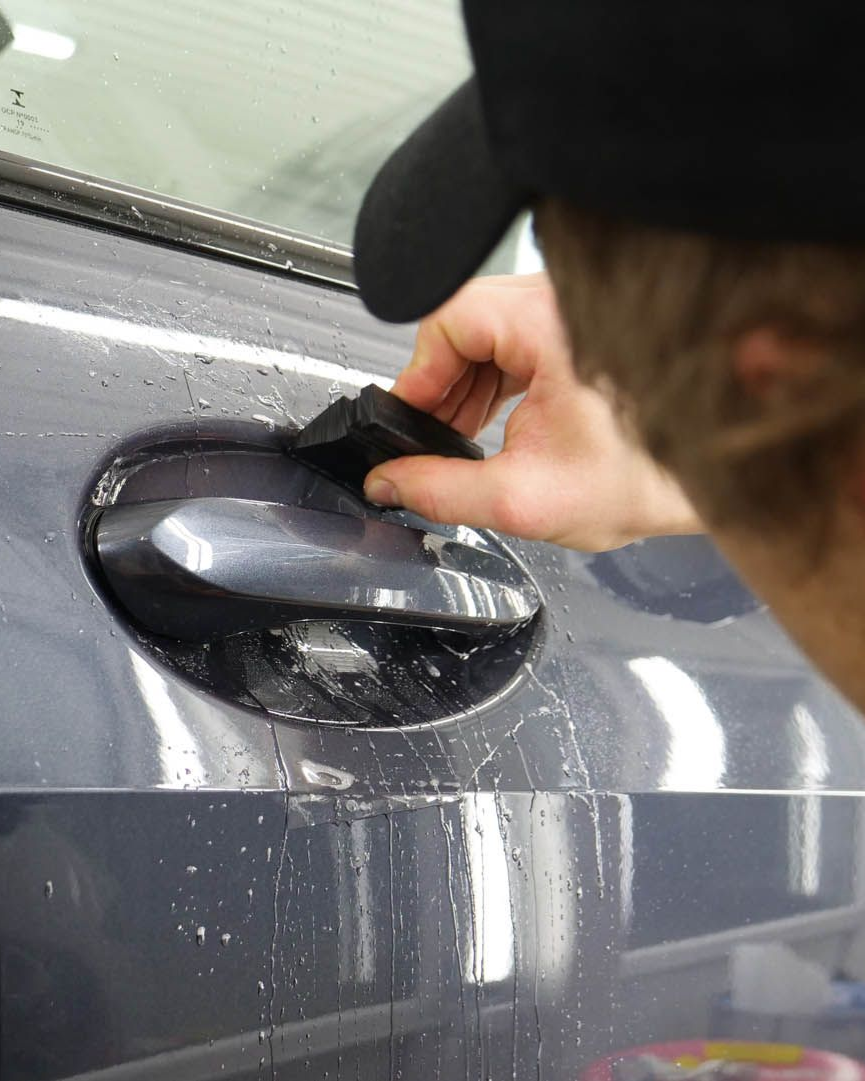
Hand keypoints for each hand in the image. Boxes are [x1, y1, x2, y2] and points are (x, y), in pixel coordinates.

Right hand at [364, 272, 701, 550]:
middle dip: (439, 385)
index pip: (449, 321)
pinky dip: (494, 379)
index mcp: (552, 324)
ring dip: (464, 385)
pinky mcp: (582, 328)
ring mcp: (575, 311)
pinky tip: (490, 422)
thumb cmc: (645, 479)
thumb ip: (441, 491)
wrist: (704, 478)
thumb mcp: (524, 497)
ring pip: (488, 332)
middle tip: (429, 435)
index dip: (418, 375)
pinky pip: (515, 340)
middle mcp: (565, 303)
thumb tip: (388, 481)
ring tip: (459, 436)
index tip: (406, 417)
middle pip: (465, 324)